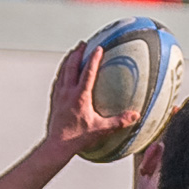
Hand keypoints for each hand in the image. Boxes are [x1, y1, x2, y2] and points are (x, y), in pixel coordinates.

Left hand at [44, 44, 139, 158]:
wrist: (57, 145)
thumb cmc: (78, 138)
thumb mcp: (101, 129)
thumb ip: (119, 122)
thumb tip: (135, 116)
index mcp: (80, 96)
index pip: (88, 71)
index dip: (94, 58)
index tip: (99, 47)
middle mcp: (68, 92)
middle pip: (72, 65)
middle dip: (78, 52)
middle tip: (84, 43)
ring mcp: (59, 95)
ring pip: (63, 71)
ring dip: (69, 59)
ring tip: (73, 52)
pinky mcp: (54, 100)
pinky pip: (58, 80)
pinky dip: (62, 72)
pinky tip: (63, 72)